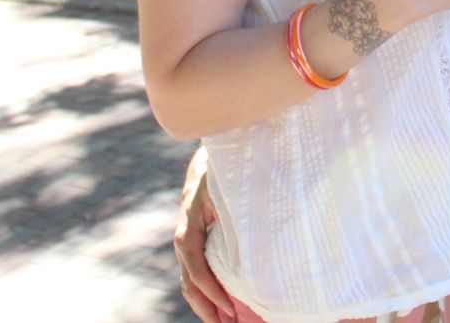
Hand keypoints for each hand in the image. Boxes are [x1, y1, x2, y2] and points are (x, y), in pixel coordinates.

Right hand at [176, 152, 231, 321]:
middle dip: (206, 306)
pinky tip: (222, 297)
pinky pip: (197, 265)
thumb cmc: (228, 165)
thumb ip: (239, 215)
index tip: (229, 308)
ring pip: (190, 276)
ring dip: (205, 301)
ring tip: (223, 320)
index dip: (212, 291)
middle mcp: (186, 232)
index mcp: (191, 222)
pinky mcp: (197, 234)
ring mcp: (189, 234)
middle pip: (189, 279)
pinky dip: (207, 285)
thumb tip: (263, 244)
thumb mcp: (231, 188)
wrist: (216, 144)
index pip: (197, 267)